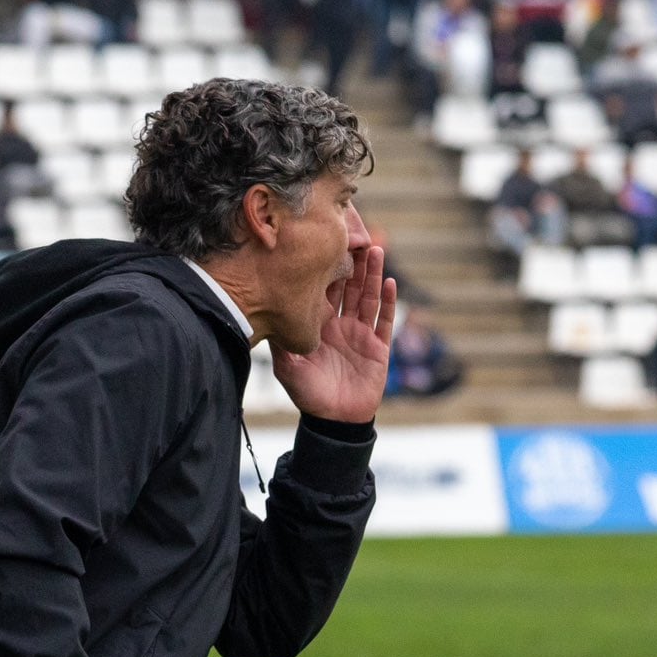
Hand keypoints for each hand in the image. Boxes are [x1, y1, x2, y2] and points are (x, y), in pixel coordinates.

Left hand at [273, 243, 396, 424]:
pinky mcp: (378, 347)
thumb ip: (281, 343)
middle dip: (351, 262)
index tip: (325, 244)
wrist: (335, 421)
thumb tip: (266, 319)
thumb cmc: (309, 395)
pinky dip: (388, 302)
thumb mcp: (287, 367)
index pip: (323, 290)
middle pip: (349, 287)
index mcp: (319, 326)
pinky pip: (385, 321)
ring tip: (374, 249)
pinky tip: (389, 283)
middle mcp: (340, 325)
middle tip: (352, 235)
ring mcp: (361, 334)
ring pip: (368, 297)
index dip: (325, 269)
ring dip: (372, 274)